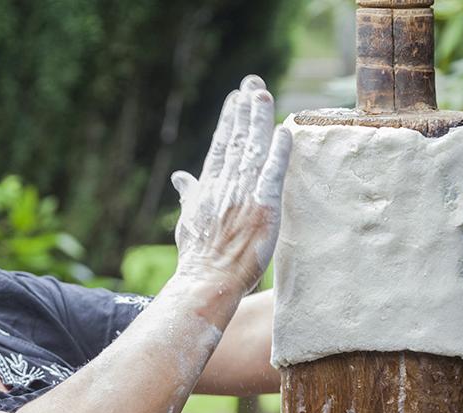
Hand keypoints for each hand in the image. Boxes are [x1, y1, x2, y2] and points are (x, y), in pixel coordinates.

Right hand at [171, 75, 291, 293]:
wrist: (207, 280)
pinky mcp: (263, 208)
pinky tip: (283, 131)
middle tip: (253, 81)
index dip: (229, 120)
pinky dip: (278, 152)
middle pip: (237, 140)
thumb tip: (179, 175)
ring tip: (264, 94)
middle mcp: (225, 186)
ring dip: (260, 119)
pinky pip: (272, 174)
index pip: (220, 146)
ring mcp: (244, 195)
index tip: (236, 98)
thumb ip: (188, 194)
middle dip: (245, 109)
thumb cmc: (198, 257)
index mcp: (208, 188)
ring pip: (253, 149)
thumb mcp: (187, 221)